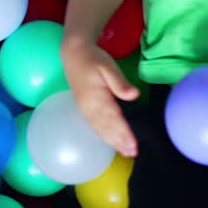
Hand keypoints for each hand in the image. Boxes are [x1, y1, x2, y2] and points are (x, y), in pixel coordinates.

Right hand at [61, 38, 140, 156]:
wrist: (73, 54)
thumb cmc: (93, 59)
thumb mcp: (108, 66)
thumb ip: (119, 82)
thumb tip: (133, 95)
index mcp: (96, 97)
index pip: (113, 118)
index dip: (124, 133)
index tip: (134, 144)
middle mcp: (89, 107)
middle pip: (106, 128)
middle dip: (120, 142)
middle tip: (133, 153)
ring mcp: (85, 109)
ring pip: (100, 129)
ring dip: (113, 142)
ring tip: (126, 152)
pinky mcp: (85, 109)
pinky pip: (95, 126)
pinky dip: (104, 136)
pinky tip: (112, 142)